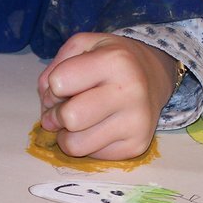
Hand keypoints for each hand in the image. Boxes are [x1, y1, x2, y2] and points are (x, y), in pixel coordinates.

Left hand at [38, 32, 177, 159]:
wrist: (155, 77)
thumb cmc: (113, 61)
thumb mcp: (84, 45)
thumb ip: (55, 67)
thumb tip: (47, 107)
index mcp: (115, 61)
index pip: (58, 83)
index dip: (53, 87)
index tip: (64, 86)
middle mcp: (130, 92)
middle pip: (69, 118)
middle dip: (56, 116)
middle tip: (63, 111)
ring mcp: (136, 123)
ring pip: (76, 146)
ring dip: (67, 136)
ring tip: (78, 124)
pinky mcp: (137, 147)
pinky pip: (92, 156)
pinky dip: (87, 144)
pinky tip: (97, 129)